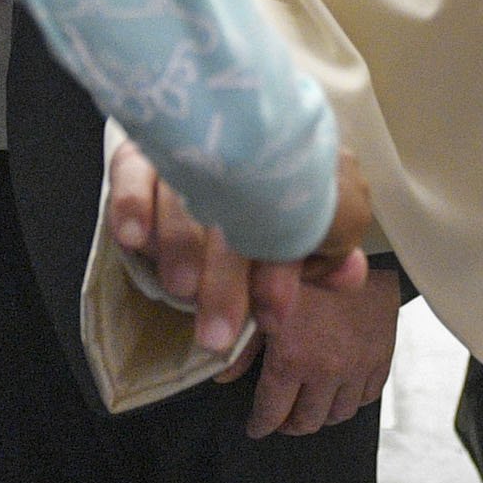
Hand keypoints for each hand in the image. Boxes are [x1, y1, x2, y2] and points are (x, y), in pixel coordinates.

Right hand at [105, 138, 371, 358]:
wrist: (217, 148)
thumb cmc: (265, 207)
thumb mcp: (302, 235)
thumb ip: (325, 257)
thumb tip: (350, 274)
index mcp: (291, 175)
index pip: (292, 218)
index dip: (282, 270)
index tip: (273, 315)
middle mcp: (242, 156)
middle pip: (235, 211)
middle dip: (227, 280)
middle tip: (217, 335)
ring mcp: (190, 152)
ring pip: (185, 192)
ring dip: (182, 243)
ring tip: (180, 290)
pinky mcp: (143, 152)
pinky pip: (134, 168)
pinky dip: (132, 201)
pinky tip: (133, 239)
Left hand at [241, 258, 399, 437]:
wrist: (364, 246)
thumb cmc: (307, 266)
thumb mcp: (263, 299)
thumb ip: (242, 343)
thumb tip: (222, 375)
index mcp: (293, 359)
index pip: (272, 412)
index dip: (261, 425)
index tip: (255, 427)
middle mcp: (327, 371)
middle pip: (308, 421)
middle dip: (290, 425)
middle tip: (281, 420)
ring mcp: (358, 367)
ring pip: (339, 414)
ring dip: (321, 415)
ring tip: (309, 405)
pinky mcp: (383, 358)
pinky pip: (367, 397)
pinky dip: (351, 399)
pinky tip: (340, 389)